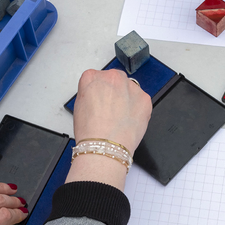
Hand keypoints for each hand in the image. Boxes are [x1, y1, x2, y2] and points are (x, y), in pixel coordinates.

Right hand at [67, 69, 151, 190]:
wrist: (107, 146)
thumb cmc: (91, 131)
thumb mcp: (79, 106)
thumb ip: (89, 93)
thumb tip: (97, 94)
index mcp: (92, 77)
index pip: (95, 77)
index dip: (97, 92)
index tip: (98, 100)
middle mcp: (112, 77)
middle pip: (114, 79)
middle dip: (113, 92)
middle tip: (110, 110)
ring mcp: (130, 87)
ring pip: (129, 89)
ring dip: (126, 98)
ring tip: (119, 117)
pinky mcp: (145, 98)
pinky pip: (141, 99)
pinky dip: (137, 108)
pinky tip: (128, 119)